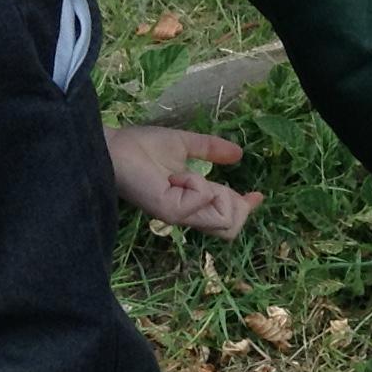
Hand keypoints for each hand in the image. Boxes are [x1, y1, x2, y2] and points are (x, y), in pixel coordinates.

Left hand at [107, 125, 264, 239]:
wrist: (113, 147)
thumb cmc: (140, 146)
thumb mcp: (184, 144)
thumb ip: (210, 149)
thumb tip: (239, 154)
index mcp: (189, 202)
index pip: (225, 219)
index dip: (246, 209)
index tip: (258, 195)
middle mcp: (186, 214)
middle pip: (230, 227)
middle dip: (237, 204)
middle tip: (221, 185)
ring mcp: (179, 216)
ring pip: (223, 217)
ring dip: (216, 191)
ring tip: (189, 176)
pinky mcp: (171, 211)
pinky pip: (204, 197)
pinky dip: (197, 182)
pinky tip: (175, 175)